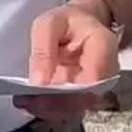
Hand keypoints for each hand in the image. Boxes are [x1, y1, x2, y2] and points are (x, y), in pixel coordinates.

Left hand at [14, 1, 118, 122]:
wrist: (82, 24)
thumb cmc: (66, 21)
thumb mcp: (49, 23)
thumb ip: (43, 50)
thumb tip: (38, 83)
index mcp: (103, 47)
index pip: (91, 80)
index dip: (66, 93)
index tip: (38, 94)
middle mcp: (107, 72)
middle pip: (83, 99)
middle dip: (53, 105)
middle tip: (26, 101)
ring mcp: (98, 86)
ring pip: (76, 108)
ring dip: (50, 109)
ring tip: (25, 102)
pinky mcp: (86, 95)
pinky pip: (70, 107)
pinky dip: (50, 108)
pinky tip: (31, 102)